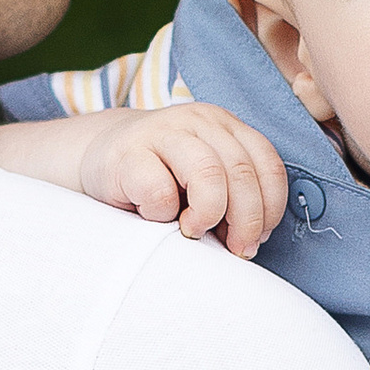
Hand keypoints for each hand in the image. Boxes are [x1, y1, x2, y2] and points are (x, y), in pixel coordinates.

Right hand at [80, 104, 289, 258]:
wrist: (100, 160)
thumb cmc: (160, 180)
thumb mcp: (206, 183)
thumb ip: (233, 199)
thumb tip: (252, 241)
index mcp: (225, 125)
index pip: (267, 164)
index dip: (270, 208)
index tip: (258, 238)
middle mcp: (198, 121)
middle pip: (242, 172)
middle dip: (246, 220)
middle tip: (235, 248)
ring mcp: (163, 131)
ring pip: (209, 175)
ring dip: (210, 215)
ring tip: (194, 232)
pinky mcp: (129, 153)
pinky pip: (161, 192)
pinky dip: (163, 215)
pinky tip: (153, 216)